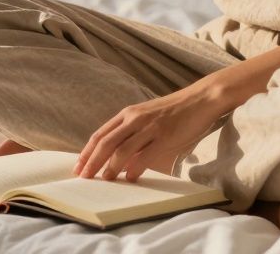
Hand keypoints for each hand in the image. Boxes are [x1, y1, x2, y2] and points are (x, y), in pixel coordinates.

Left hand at [72, 81, 227, 182]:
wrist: (201, 98)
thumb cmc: (175, 112)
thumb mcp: (148, 119)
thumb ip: (133, 136)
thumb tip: (118, 160)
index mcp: (128, 114)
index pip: (100, 134)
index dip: (87, 152)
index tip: (79, 167)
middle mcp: (134, 118)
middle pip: (105, 142)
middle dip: (92, 161)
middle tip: (83, 177)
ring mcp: (149, 126)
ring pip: (122, 149)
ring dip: (110, 167)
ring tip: (104, 180)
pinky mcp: (165, 135)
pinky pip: (145, 154)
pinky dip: (135, 168)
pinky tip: (130, 178)